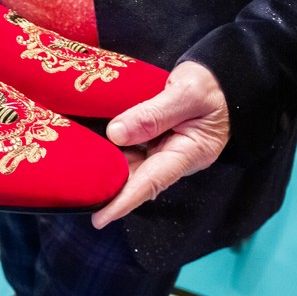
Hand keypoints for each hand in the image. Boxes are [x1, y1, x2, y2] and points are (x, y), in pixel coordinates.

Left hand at [91, 61, 229, 228]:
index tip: (99, 219)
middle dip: (107, 187)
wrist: (222, 76)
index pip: (151, 182)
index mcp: (188, 153)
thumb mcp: (187, 94)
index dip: (124, 202)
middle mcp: (172, 156)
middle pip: (134, 176)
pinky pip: (128, 146)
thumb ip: (153, 114)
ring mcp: (161, 147)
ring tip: (74, 174)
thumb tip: (116, 134)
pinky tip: (87, 147)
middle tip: (75, 194)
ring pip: (128, 162)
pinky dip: (109, 147)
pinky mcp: (152, 136)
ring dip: (105, 167)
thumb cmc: (211, 85)